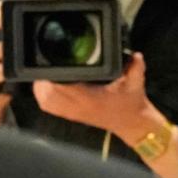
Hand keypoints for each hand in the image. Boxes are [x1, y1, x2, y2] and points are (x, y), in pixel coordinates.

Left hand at [31, 53, 165, 144]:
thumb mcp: (136, 81)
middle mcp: (78, 106)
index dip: (53, 74)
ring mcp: (72, 113)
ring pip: (45, 101)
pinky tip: (46, 86)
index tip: (53, 59)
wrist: (131, 124)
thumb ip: (135, 65)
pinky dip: (43, 96)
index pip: (62, 86)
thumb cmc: (131, 102)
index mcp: (90, 98)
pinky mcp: (71, 116)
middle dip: (44, 77)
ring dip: (41, 86)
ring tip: (45, 72)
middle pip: (47, 93)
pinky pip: (49, 107)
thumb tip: (135, 54)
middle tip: (46, 62)